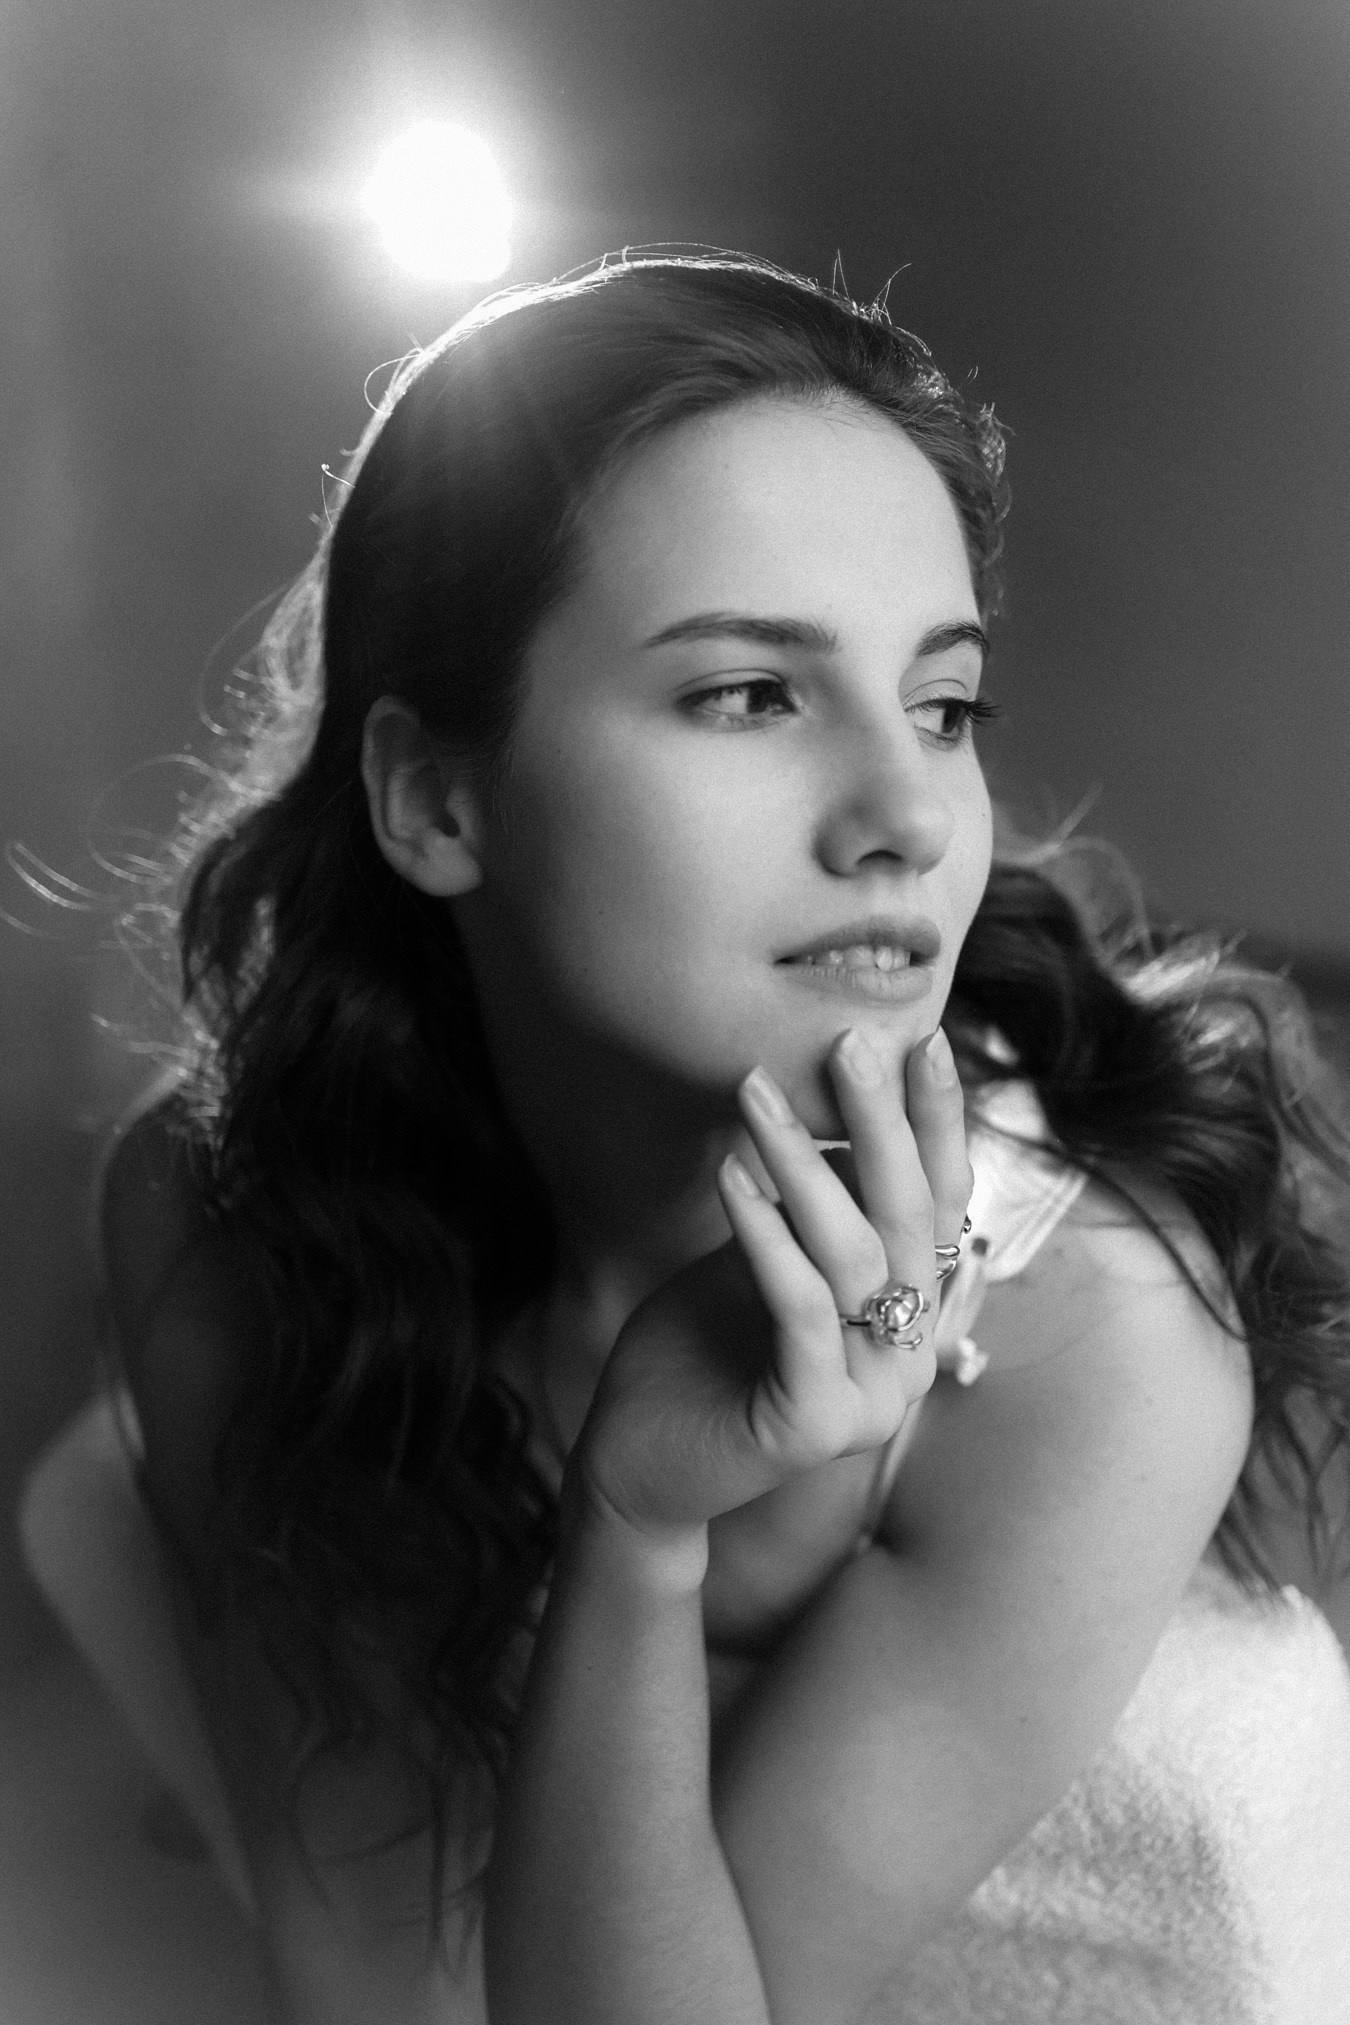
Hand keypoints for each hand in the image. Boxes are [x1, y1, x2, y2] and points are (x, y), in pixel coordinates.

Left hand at [573, 1026, 973, 1539]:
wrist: (637, 1461)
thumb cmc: (699, 1346)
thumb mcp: (764, 1253)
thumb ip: (815, 1202)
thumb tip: (843, 1098)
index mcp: (912, 1312)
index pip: (942, 1202)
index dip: (936, 1120)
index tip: (923, 1036)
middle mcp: (912, 1357)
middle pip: (911, 1219)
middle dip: (880, 1121)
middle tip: (849, 1040)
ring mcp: (873, 1399)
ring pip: (855, 1256)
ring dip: (801, 1162)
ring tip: (754, 1090)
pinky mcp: (817, 1426)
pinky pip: (800, 1310)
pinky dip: (765, 1238)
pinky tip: (729, 1178)